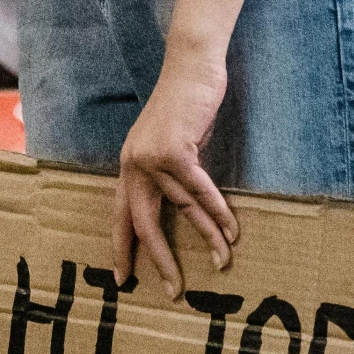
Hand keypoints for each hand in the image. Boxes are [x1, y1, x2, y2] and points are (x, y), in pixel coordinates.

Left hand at [115, 39, 239, 296]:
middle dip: (159, 259)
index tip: (123, 277)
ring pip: (182, 208)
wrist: (191, 64)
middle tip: (172, 290)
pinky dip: (218, 211)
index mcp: (130, 164)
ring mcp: (152, 156)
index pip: (122, 214)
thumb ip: (172, 173)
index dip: (122, 246)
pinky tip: (231, 230)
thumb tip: (186, 205)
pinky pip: (200, 190)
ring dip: (206, 236)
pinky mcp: (175, 150)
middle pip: (143, 222)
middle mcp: (134, 163)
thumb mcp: (174, 142)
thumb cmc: (187, 102)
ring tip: (222, 261)